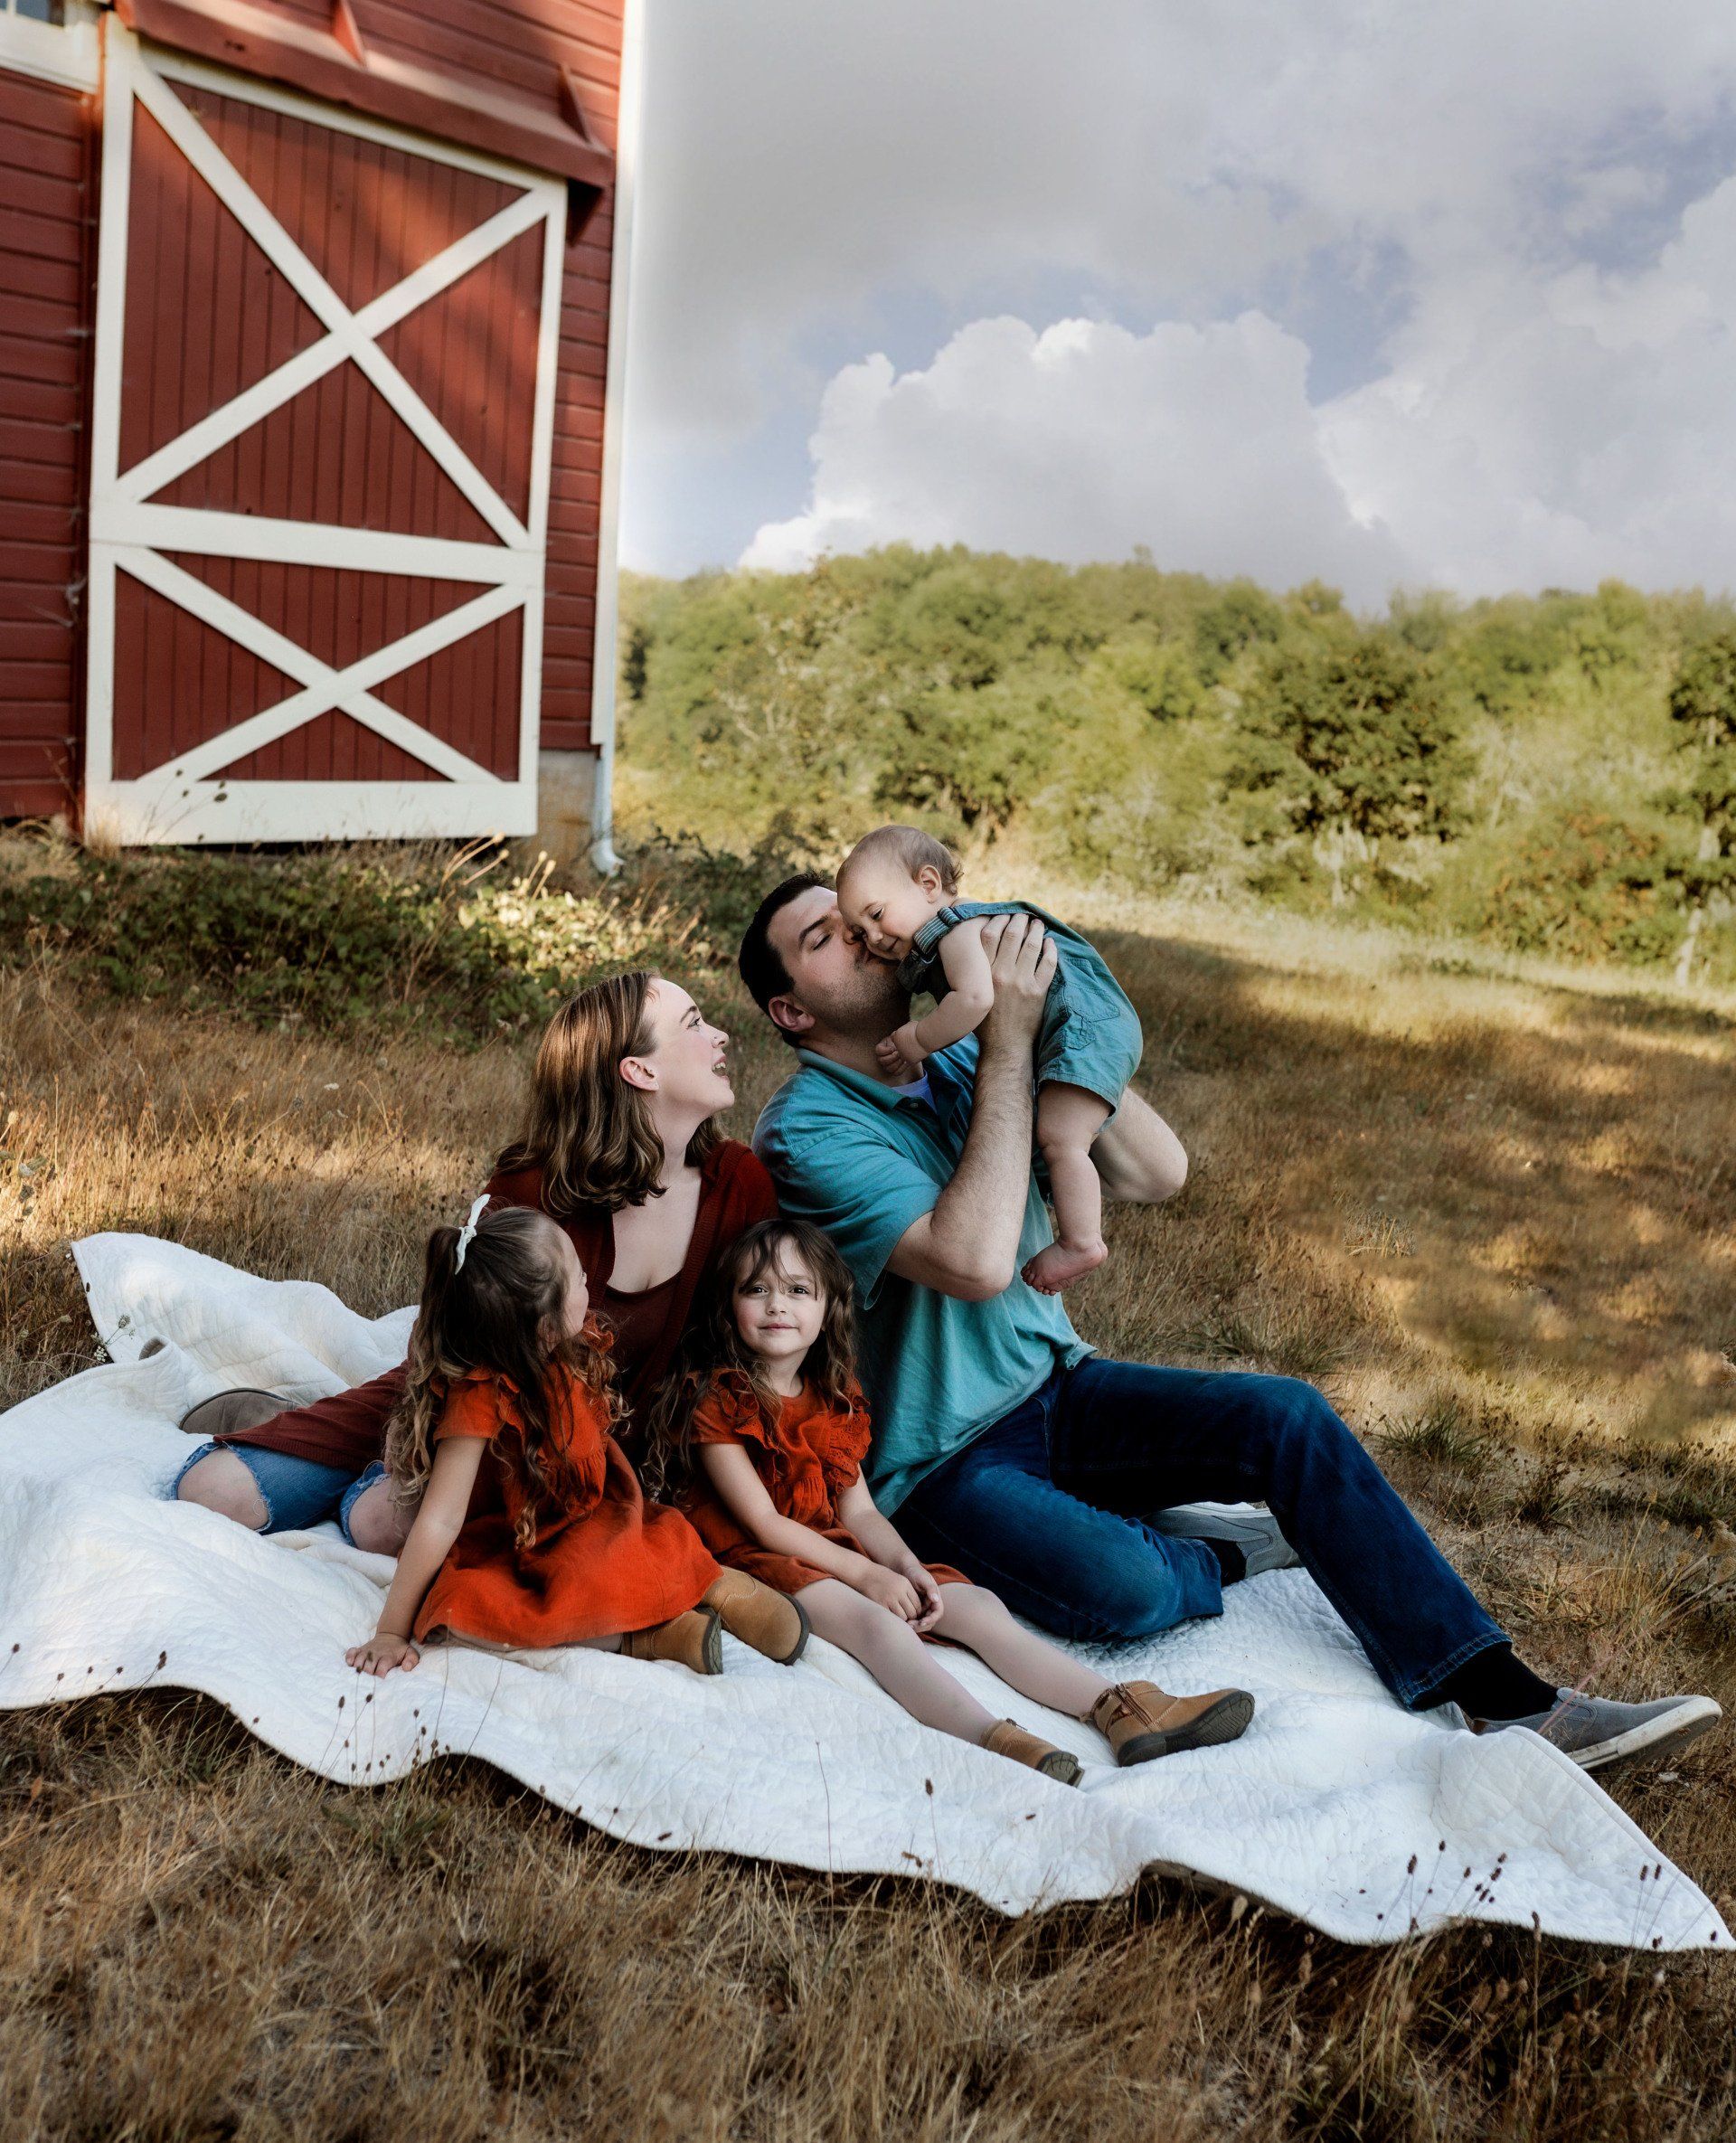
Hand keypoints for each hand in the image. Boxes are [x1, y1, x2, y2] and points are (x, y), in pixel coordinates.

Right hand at [346, 1632, 420, 1676]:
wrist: (391, 1635)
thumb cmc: (400, 1649)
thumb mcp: (410, 1653)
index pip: (382, 1667)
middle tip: (370, 1680)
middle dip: (368, 1674)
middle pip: (368, 1666)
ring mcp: (367, 1651)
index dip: (380, 1674)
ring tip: (360, 1675)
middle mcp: (376, 1653)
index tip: (381, 1679)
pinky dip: (349, 1658)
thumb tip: (406, 1668)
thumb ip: (412, 1660)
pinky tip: (351, 1664)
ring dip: (358, 1669)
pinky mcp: (360, 1650)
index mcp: (388, 1656)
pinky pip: (350, 1653)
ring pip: (358, 1660)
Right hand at [851, 1562, 924, 1620]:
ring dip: (901, 1619)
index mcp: (905, 1584)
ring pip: (903, 1617)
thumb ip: (907, 1592)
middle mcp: (899, 1591)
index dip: (916, 1611)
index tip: (911, 1612)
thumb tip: (916, 1609)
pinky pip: (891, 1617)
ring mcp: (889, 1598)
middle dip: (910, 1617)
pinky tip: (889, 1616)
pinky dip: (892, 1619)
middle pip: (912, 1612)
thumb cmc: (881, 1577)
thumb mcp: (898, 1579)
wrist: (862, 1573)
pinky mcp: (880, 1604)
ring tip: (897, 1617)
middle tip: (905, 1618)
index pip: (917, 1604)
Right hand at [876, 1024, 925, 1074]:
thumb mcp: (900, 1033)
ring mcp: (888, 1065)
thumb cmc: (904, 1038)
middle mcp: (882, 1057)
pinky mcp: (896, 1070)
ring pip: (889, 1068)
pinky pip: (896, 1073)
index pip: (878, 1051)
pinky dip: (901, 1068)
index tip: (893, 1047)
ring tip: (904, 1058)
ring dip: (897, 1063)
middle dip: (892, 1057)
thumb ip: (897, 1033)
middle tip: (899, 1053)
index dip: (885, 1050)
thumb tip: (896, 1034)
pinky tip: (906, 1062)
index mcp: (881, 1047)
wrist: (911, 1046)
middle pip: (882, 1061)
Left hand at [904, 1566, 944, 1632]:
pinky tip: (903, 1622)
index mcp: (936, 1598)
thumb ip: (930, 1588)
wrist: (905, 1570)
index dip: (932, 1619)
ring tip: (906, 1624)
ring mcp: (923, 1608)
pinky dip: (911, 1623)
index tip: (922, 1622)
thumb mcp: (923, 1578)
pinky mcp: (915, 1610)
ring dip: (916, 1626)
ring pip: (923, 1623)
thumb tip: (936, 1599)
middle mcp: (931, 1605)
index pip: (938, 1613)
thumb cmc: (915, 1572)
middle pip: (931, 1621)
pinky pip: (915, 1620)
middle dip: (922, 1625)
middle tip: (910, 1625)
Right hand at [977, 912, 1056, 1053]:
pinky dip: (1050, 951)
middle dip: (1019, 921)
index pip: (990, 936)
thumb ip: (975, 973)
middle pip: (1012, 936)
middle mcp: (1002, 974)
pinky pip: (1048, 964)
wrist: (1004, 1046)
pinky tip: (1051, 943)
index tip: (1004, 915)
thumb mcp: (972, 994)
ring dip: (1036, 931)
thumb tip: (974, 951)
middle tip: (1023, 916)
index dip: (999, 921)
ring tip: (1038, 924)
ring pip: (1031, 946)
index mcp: (983, 973)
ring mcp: (1022, 982)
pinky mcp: (1038, 992)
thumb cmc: (984, 1023)